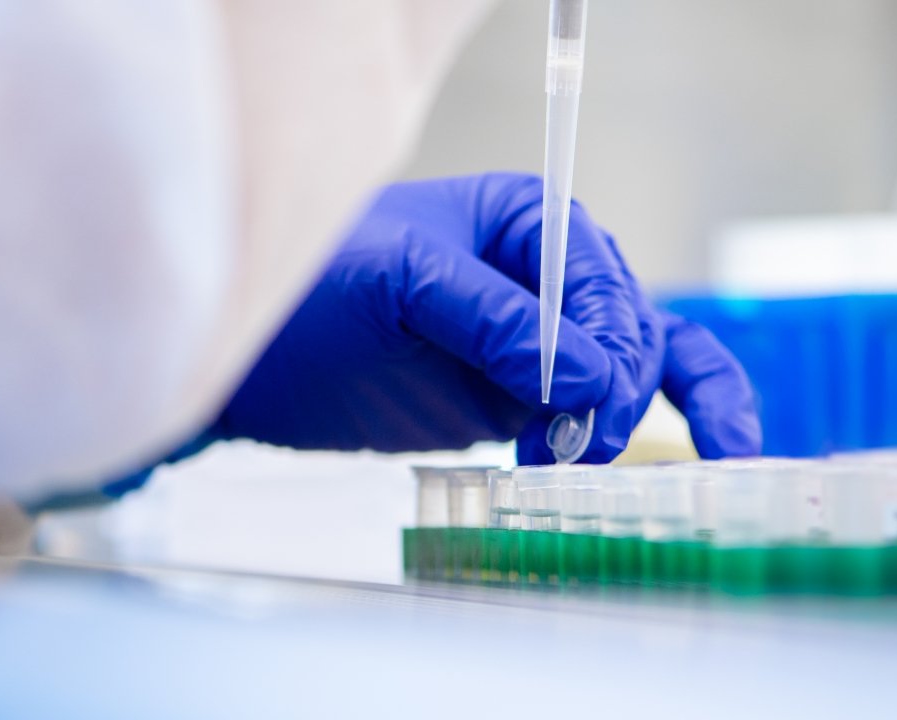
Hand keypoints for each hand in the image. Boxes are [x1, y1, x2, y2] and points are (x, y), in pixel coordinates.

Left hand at [213, 173, 759, 462]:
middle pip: (626, 324)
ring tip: (596, 459)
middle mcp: (542, 275)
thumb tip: (586, 377)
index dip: (609, 334)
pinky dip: (627, 432)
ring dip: (634, 413)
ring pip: (630, 368)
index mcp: (524, 219)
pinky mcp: (515, 400)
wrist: (250, 361)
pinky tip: (646, 464)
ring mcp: (534, 342)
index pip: (597, 274)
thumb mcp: (398, 280)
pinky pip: (592, 413)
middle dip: (620, 382)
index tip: (592, 395)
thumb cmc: (311, 288)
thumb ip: (491, 321)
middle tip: (588, 442)